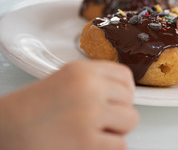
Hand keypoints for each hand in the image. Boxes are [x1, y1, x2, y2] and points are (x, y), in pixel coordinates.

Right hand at [0, 60, 137, 149]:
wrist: (6, 130)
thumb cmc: (33, 107)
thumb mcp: (65, 79)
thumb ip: (95, 82)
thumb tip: (125, 94)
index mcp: (83, 71)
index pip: (125, 76)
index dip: (125, 91)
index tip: (117, 101)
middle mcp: (89, 88)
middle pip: (129, 99)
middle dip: (119, 112)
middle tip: (100, 119)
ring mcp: (90, 114)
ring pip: (131, 120)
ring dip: (118, 130)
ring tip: (96, 132)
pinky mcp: (87, 142)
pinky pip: (121, 145)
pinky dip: (109, 148)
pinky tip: (89, 144)